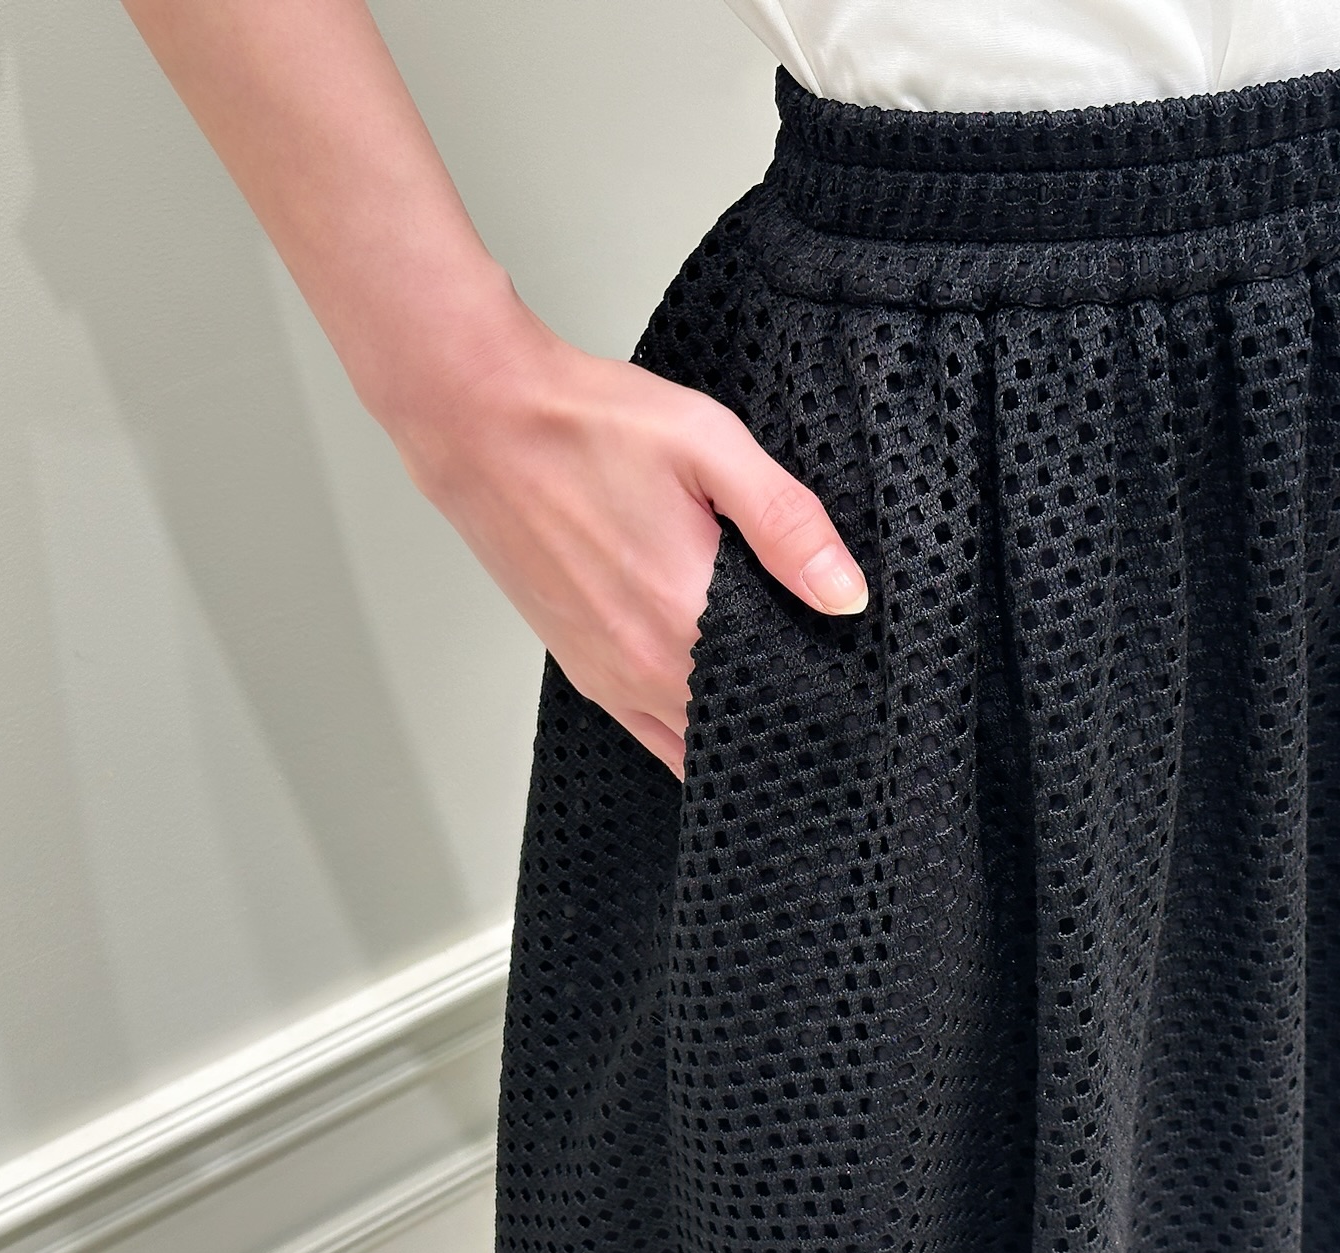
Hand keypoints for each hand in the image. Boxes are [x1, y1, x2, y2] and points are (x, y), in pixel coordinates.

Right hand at [387, 291, 867, 779]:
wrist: (481, 421)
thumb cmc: (588, 425)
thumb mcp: (710, 447)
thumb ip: (786, 524)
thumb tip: (847, 595)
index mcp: (688, 616)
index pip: (784, 695)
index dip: (828, 694)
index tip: (858, 682)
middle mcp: (645, 664)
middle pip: (744, 728)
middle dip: (790, 715)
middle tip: (830, 690)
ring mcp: (608, 675)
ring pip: (695, 743)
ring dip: (738, 728)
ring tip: (777, 695)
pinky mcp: (582, 668)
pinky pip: (650, 733)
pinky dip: (688, 731)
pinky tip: (714, 703)